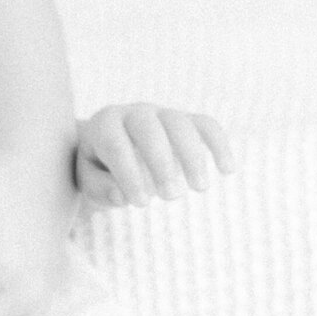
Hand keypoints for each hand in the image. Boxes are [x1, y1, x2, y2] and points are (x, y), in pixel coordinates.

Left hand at [76, 104, 233, 207]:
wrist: (110, 149)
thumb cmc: (99, 168)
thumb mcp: (89, 181)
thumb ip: (99, 188)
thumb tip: (121, 194)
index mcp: (104, 124)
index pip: (115, 145)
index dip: (129, 174)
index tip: (141, 203)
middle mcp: (133, 113)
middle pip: (149, 128)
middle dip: (162, 163)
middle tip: (171, 196)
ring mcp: (161, 113)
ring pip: (179, 123)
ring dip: (192, 155)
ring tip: (199, 188)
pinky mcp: (185, 120)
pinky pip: (205, 124)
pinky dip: (219, 144)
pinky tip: (227, 170)